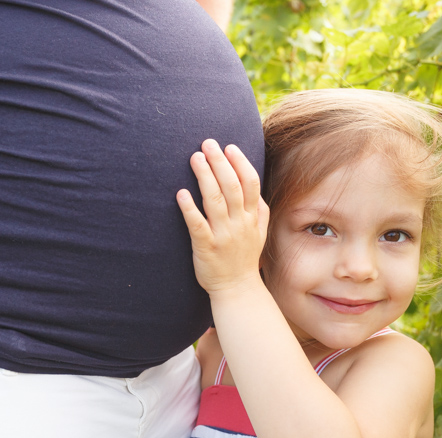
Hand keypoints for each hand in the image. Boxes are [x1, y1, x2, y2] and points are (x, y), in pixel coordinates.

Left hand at [176, 139, 268, 295]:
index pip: (250, 184)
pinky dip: (189, 208)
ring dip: (204, 176)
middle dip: (220, 163)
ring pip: (214, 201)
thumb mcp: (260, 234)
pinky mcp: (206, 247)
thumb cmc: (244, 259)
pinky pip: (197, 224)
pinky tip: (180, 193)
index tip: (229, 147)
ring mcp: (223, 235)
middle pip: (231, 187)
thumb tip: (256, 187)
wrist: (237, 290)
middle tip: (208, 143)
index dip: (240, 163)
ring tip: (195, 157)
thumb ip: (260, 211)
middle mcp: (239, 224)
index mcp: (252, 218)